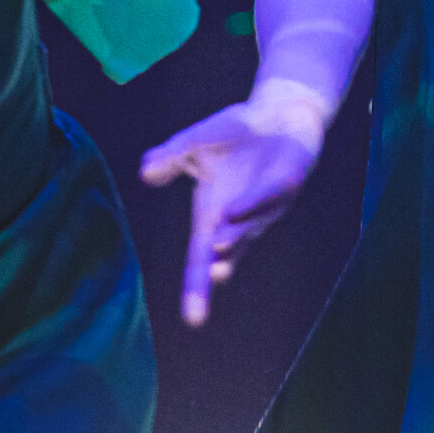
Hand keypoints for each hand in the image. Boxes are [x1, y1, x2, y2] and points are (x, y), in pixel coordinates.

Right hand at [137, 81, 331, 326]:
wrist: (278, 112)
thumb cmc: (236, 134)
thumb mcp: (194, 144)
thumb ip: (170, 158)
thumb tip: (146, 172)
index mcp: (213, 215)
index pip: (201, 260)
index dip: (197, 290)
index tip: (193, 320)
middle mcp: (239, 219)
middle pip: (223, 257)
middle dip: (212, 279)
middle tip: (199, 305)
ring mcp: (266, 204)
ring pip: (247, 229)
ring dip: (231, 241)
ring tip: (215, 250)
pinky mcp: (287, 182)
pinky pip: (268, 196)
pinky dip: (250, 205)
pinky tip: (232, 212)